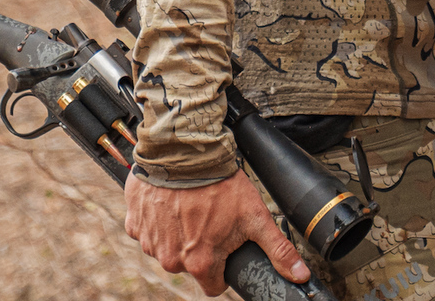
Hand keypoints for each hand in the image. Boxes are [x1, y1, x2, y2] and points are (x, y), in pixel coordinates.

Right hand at [125, 172, 310, 295]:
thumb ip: (278, 251)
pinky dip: (159, 218)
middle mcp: (170, 259)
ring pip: (168, 246)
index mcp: (199, 263)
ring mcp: (149, 240)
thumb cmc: (220, 183)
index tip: (225, 245)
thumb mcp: (255, 217)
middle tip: (210, 218)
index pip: (213, 284)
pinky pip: (148, 228)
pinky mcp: (135, 221)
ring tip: (191, 206)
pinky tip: (171, 201)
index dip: (222, 266)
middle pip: (189, 264)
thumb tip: (300, 276)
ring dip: (178, 232)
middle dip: (200, 246)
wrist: (185, 151)